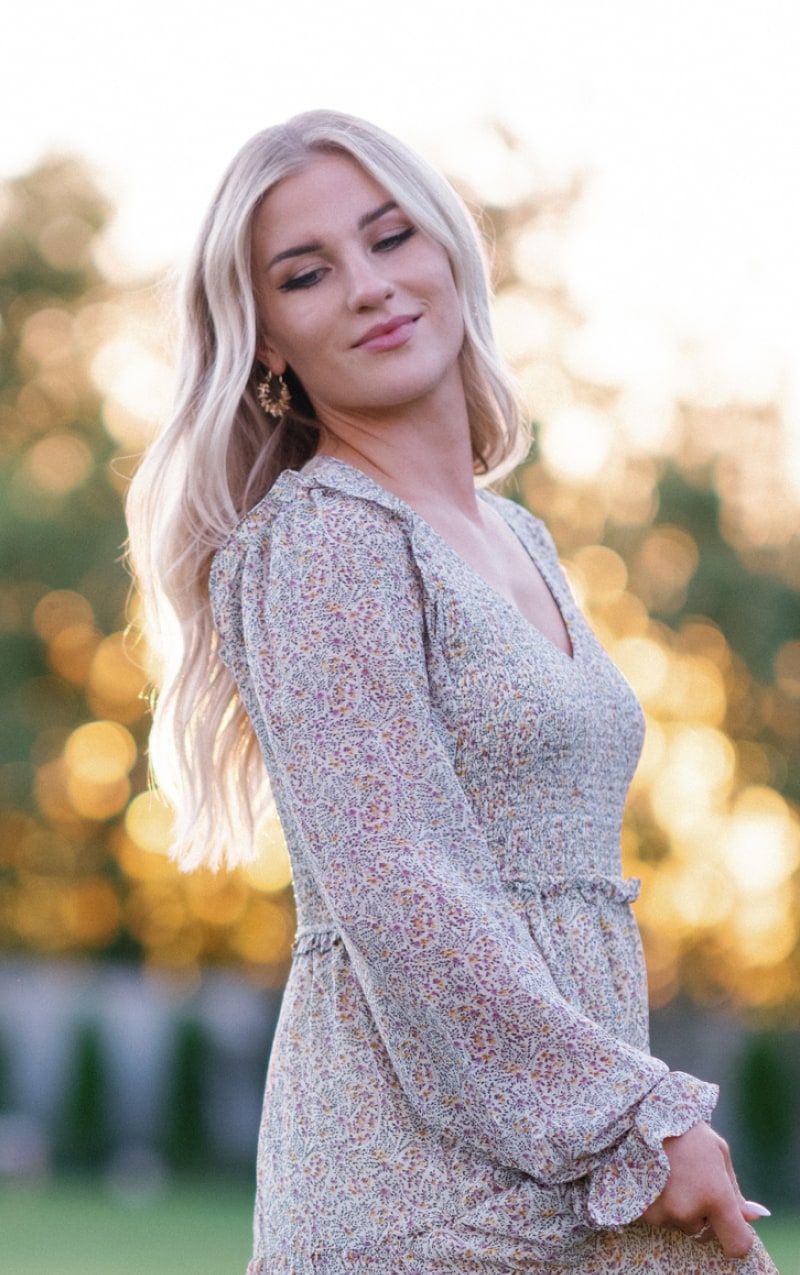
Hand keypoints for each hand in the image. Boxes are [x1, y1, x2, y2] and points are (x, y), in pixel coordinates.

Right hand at [640, 1121, 758, 1258]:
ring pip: (682, 1224)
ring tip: (672, 1176)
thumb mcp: (719, 1153)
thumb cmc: (687, 1131)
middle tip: (693, 1182)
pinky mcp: (643, 1212)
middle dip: (703, 1214)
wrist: (642, 1116)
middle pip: (705, 1231)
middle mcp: (689, 1211)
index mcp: (716, 1197)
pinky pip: (662, 1218)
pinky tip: (657, 1179)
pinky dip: (661, 1205)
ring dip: (681, 1209)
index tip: (732, 1225)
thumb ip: (735, 1191)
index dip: (737, 1237)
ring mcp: (664, 1213)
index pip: (737, 1243)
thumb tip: (754, 1218)